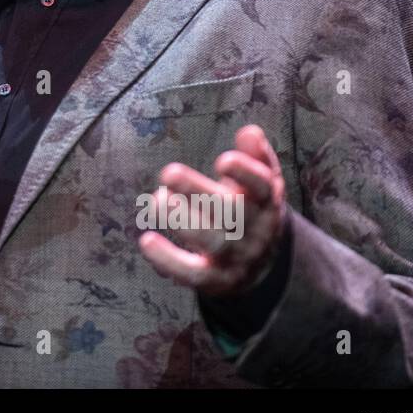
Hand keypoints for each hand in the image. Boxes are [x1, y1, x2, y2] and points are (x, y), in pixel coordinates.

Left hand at [137, 124, 287, 296]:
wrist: (263, 265)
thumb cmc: (251, 209)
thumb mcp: (261, 183)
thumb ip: (256, 156)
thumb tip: (249, 132)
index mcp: (266, 202)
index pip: (263, 187)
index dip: (246, 174)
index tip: (223, 160)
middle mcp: (253, 231)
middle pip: (230, 213)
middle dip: (198, 192)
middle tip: (168, 172)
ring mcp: (234, 257)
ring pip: (210, 241)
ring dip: (182, 220)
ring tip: (157, 199)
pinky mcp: (215, 280)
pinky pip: (192, 274)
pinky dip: (168, 260)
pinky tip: (146, 241)